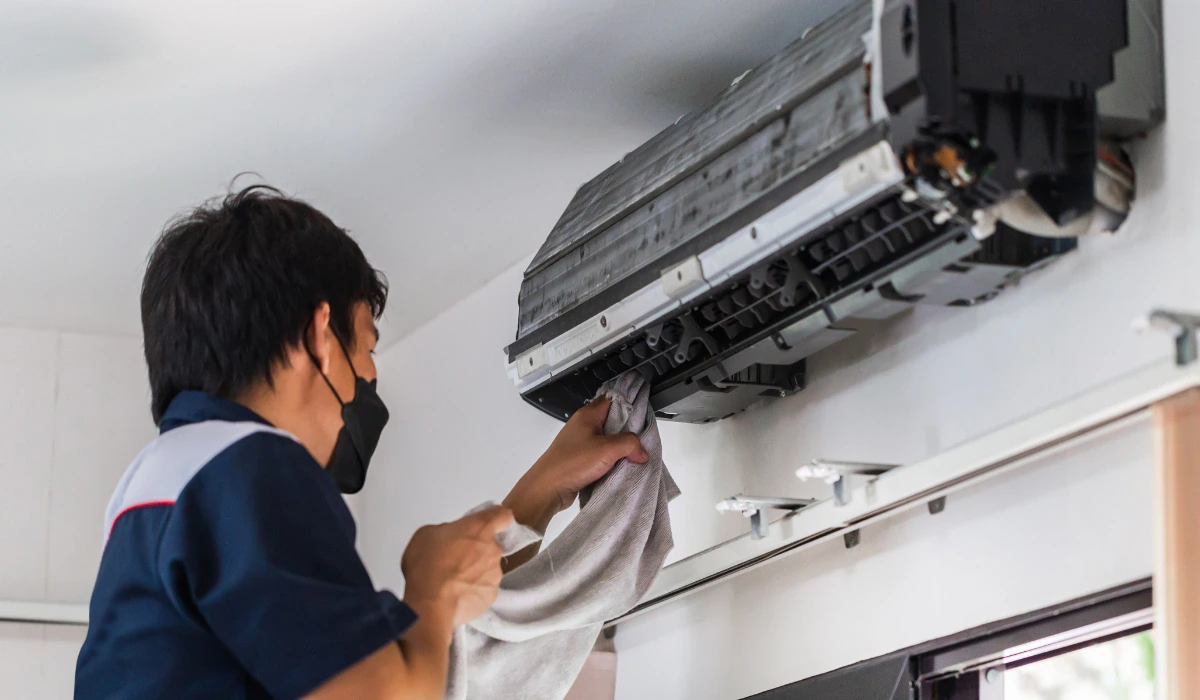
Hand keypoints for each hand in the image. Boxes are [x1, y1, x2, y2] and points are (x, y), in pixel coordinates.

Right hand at [400, 506, 512, 627]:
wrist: (430, 605)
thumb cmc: (427, 566)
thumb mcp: (426, 534)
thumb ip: (446, 530)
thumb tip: (450, 537)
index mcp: (479, 528)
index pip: (503, 515)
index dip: (496, 519)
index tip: (486, 524)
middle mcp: (493, 549)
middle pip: (491, 545)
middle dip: (476, 550)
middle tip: (455, 558)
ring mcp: (495, 574)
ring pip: (488, 568)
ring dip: (475, 571)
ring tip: (452, 580)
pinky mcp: (492, 595)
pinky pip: (484, 588)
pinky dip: (474, 590)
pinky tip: (456, 594)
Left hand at [504, 396, 648, 530]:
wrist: (548, 488)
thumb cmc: (570, 463)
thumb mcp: (607, 449)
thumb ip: (630, 444)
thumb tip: (641, 450)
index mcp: (588, 415)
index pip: (613, 400)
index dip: (629, 406)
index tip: (643, 417)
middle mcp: (583, 426)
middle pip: (612, 422)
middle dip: (627, 433)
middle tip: (639, 442)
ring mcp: (580, 443)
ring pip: (607, 441)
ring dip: (619, 450)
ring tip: (631, 457)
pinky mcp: (580, 459)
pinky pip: (601, 456)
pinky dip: (610, 462)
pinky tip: (618, 469)